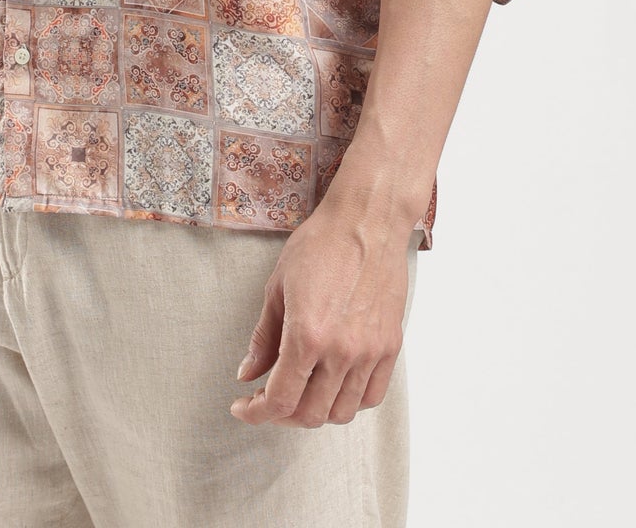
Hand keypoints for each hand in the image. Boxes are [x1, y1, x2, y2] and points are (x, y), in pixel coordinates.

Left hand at [229, 203, 414, 428]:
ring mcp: (370, 351)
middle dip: (282, 413)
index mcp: (307, 335)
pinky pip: (372, 395)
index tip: (244, 408)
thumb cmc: (320, 244)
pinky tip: (334, 385)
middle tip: (269, 396)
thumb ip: (263, 337)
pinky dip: (350, 402)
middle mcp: (341, 351)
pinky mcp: (391, 345)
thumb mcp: (277, 286)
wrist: (367, 220)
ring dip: (316, 411)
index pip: (280, 400)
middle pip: (310, 414)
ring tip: (302, 390)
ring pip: (342, 412)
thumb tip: (248, 374)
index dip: (257, 413)